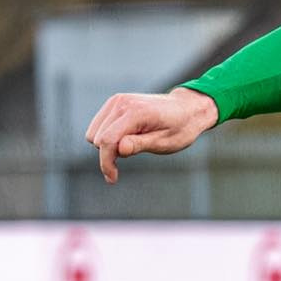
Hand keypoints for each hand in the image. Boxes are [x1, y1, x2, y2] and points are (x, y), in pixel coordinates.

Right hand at [84, 86, 218, 181]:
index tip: (112, 179)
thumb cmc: (180, 128)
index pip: (107, 140)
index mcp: (135, 112)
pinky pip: (97, 126)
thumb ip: (140, 145)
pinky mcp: (114, 103)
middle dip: (110, 154)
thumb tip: (119, 149)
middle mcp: (121, 103)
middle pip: (97, 138)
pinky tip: (126, 138)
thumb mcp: (165, 142)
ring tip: (133, 144)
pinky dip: (107, 136)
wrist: (187, 109)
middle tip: (134, 154)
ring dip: (108, 145)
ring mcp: (116, 101)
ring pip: (93, 133)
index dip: (106, 162)